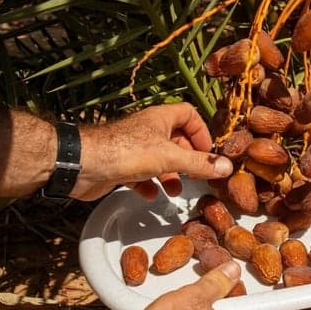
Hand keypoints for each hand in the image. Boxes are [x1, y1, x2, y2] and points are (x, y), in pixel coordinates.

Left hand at [73, 103, 233, 200]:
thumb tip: (227, 166)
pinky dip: (148, 184)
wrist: (83, 165)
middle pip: (176, 140)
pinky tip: (150, 195)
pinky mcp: (121, 166)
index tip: (207, 153)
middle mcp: (148, 130)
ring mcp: (134, 148)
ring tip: (175, 190)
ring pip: (160, 160)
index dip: (201, 132)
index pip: (189, 115)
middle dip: (187, 159)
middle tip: (196, 176)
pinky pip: (141, 174)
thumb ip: (199, 163)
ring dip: (170, 175)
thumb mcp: (170, 158)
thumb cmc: (126, 152)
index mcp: (161, 119)